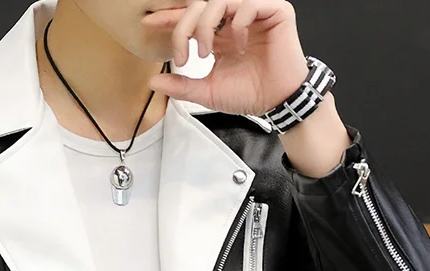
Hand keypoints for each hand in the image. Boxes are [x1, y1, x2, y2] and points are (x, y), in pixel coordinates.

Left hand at [142, 0, 309, 115]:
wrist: (278, 101)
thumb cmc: (250, 94)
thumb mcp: (209, 92)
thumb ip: (183, 86)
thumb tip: (154, 83)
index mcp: (220, 35)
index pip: (192, 18)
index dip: (171, 18)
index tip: (150, 24)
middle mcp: (234, 20)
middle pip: (200, 5)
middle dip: (184, 28)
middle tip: (183, 56)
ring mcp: (254, 13)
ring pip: (220, 1)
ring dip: (205, 26)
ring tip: (205, 53)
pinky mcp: (274, 11)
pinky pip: (248, 4)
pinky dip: (237, 24)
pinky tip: (238, 47)